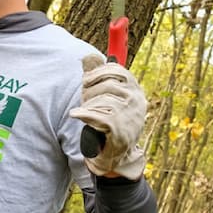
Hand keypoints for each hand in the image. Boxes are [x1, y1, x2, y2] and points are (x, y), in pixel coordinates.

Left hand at [69, 54, 146, 178]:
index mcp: (134, 89)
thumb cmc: (108, 123)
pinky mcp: (120, 129)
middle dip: (89, 91)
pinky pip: (98, 115)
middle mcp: (136, 100)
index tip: (85, 80)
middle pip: (107, 84)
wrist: (115, 156)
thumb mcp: (104, 97)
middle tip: (84, 100)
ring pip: (101, 100)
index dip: (96, 73)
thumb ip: (97, 77)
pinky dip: (84, 114)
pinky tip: (76, 115)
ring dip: (87, 106)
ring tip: (85, 114)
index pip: (116, 70)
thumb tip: (87, 56)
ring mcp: (130, 115)